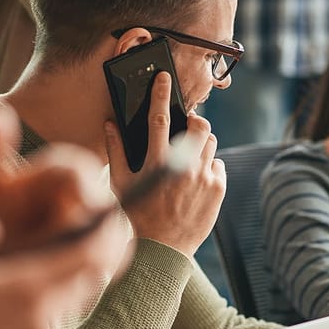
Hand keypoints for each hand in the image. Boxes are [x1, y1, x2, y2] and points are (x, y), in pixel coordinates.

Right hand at [0, 114, 132, 328]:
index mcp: (29, 291)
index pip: (92, 258)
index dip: (110, 234)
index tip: (116, 215)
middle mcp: (42, 321)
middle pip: (91, 282)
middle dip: (95, 255)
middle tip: (95, 231)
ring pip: (72, 305)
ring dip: (72, 281)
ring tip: (58, 258)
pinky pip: (51, 325)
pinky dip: (49, 304)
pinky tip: (25, 293)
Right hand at [103, 71, 226, 256]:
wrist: (162, 251)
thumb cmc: (137, 217)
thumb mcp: (120, 184)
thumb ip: (116, 151)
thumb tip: (110, 123)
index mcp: (157, 162)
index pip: (159, 119)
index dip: (161, 94)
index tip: (164, 77)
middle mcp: (184, 167)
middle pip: (199, 126)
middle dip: (194, 120)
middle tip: (187, 125)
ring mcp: (204, 178)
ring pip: (211, 144)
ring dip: (200, 144)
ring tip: (187, 158)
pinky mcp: (218, 190)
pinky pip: (218, 165)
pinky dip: (209, 167)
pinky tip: (195, 180)